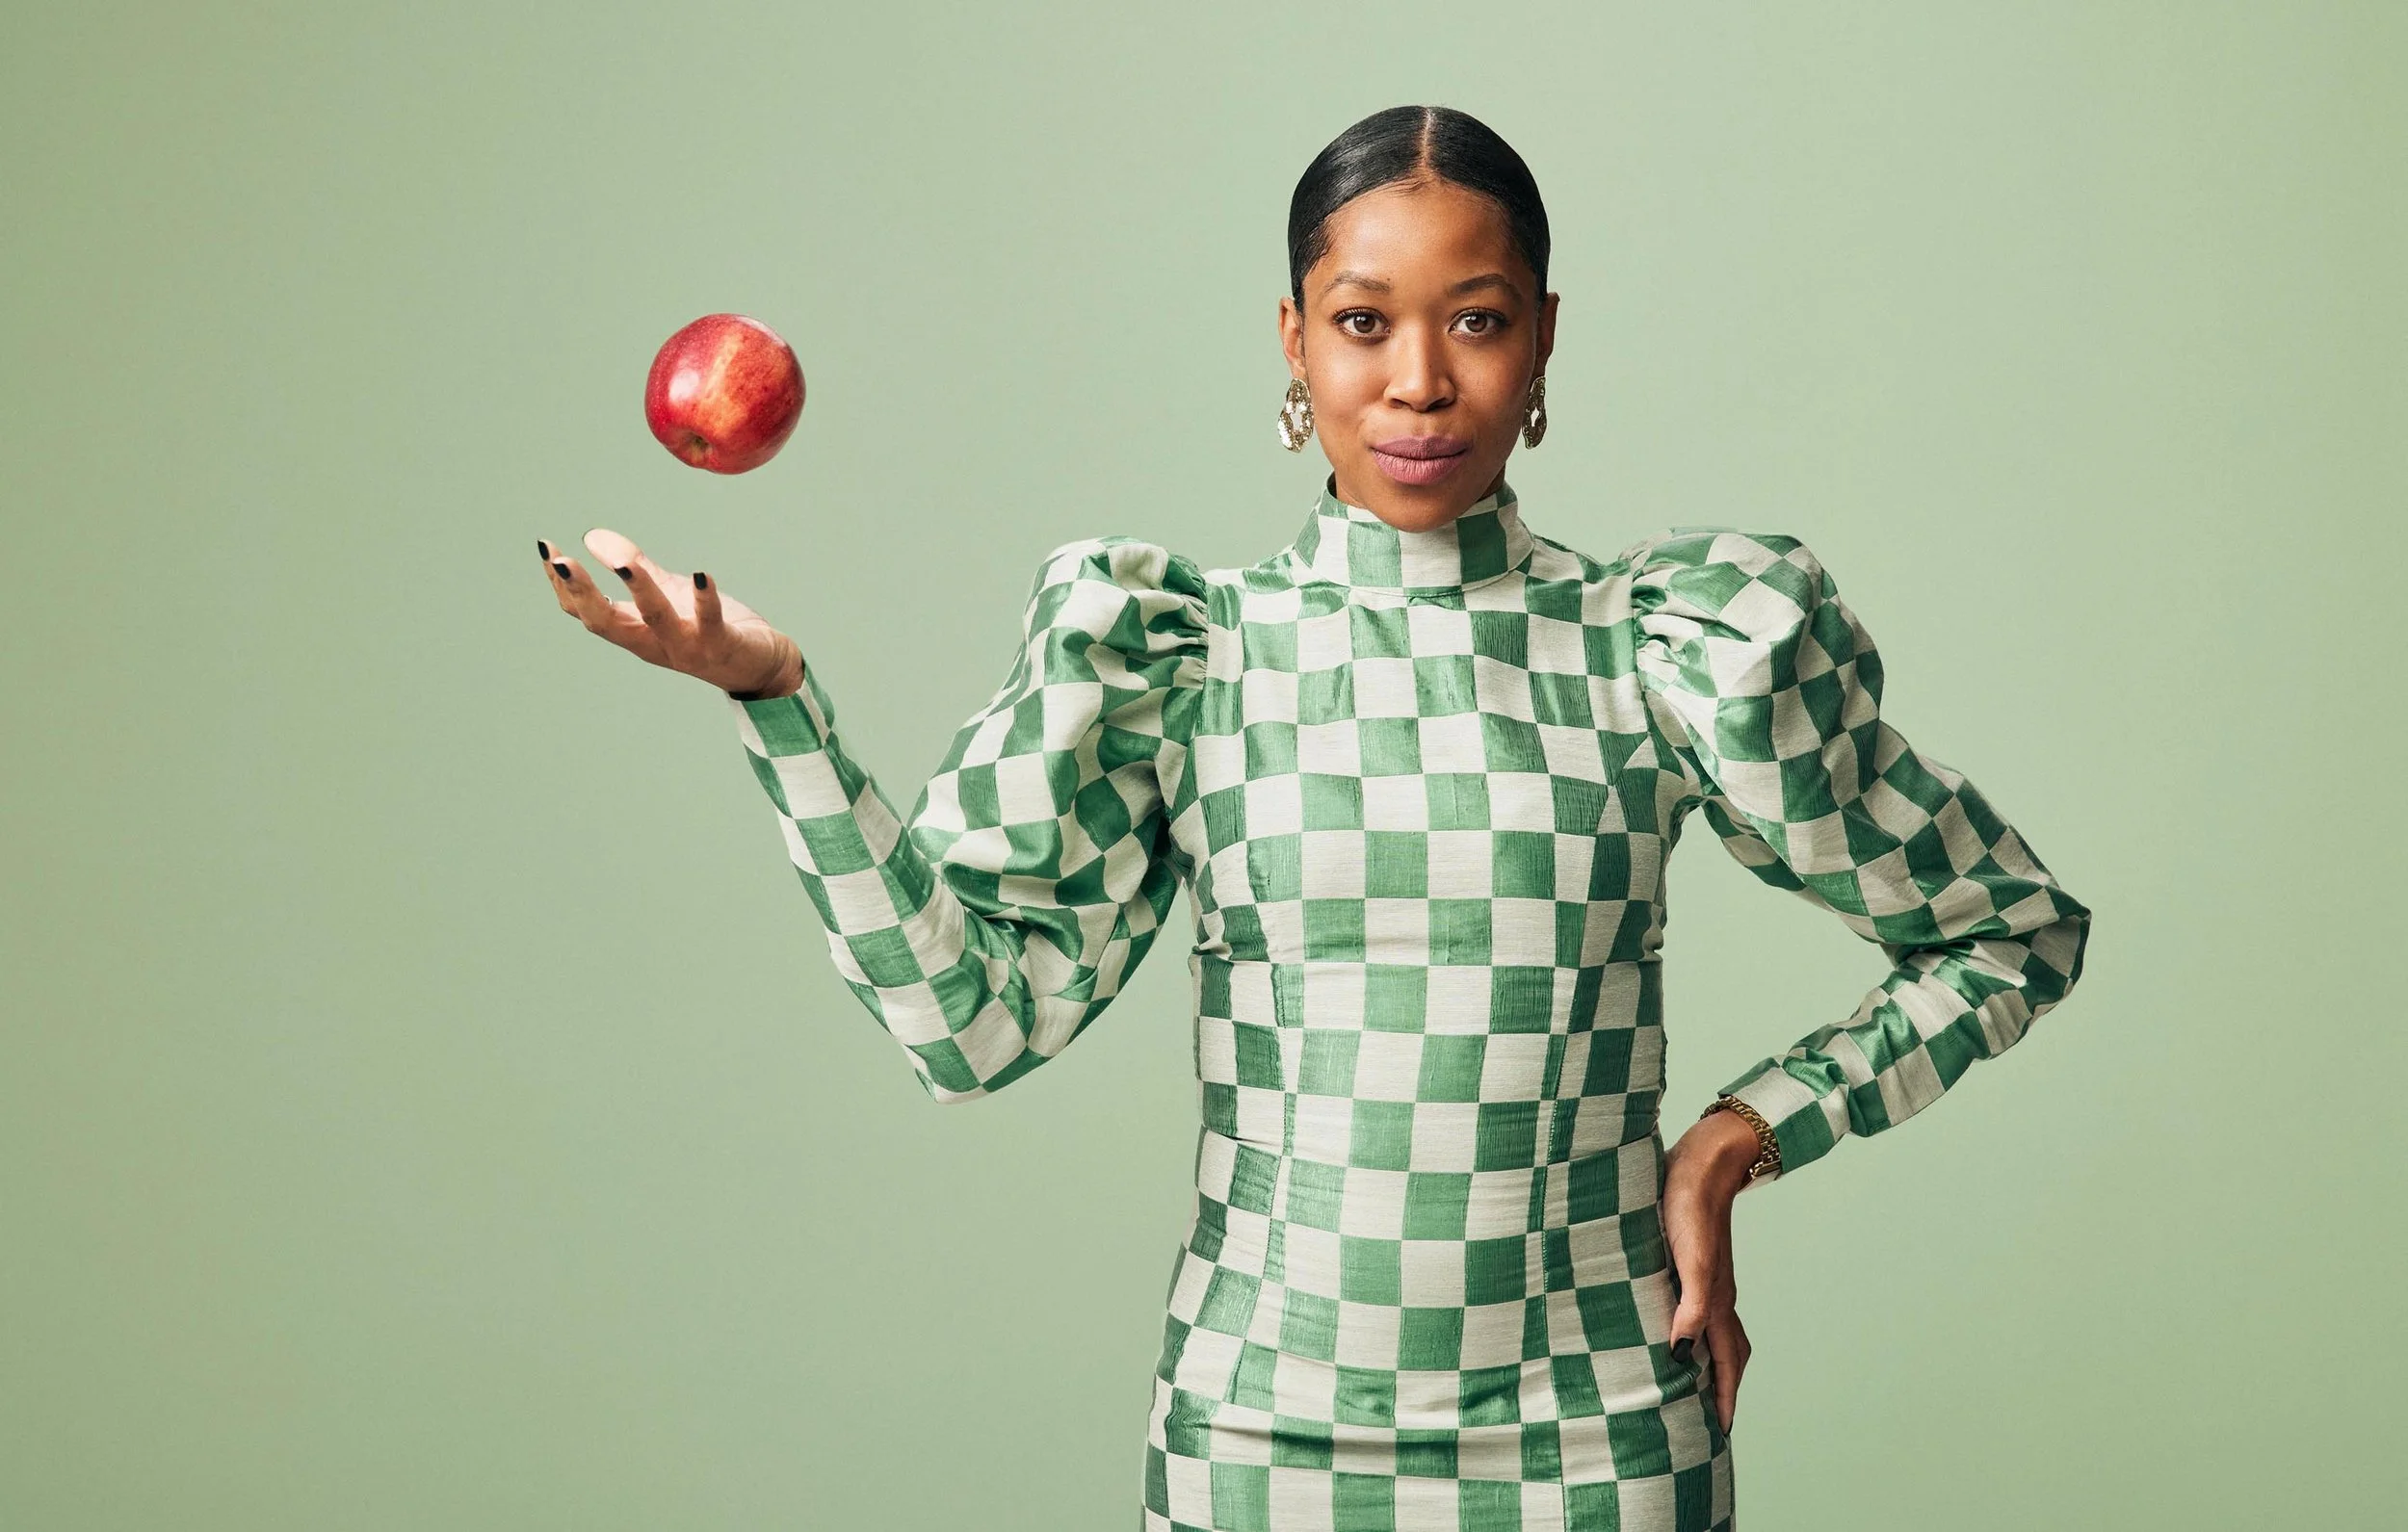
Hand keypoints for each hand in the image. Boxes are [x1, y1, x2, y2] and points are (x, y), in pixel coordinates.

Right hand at [539, 527, 800, 697]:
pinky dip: (706, 598)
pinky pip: (711, 620)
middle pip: (606, 623)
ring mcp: (687, 648)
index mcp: (635, 632)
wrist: (760, 666)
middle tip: (561, 560)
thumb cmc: (708, 629)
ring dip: (639, 589)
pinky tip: (703, 573)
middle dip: (582, 592)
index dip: (563, 585)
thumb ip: (635, 569)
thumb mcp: (667, 594)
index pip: (586, 612)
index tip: (545, 549)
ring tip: (624, 562)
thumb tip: (594, 536)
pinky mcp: (721, 644)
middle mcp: (653, 644)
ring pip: (655, 619)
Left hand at [1660, 1107, 1759, 1433]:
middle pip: (1728, 1354)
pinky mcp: (1693, 1263)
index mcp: (1717, 1302)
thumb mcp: (1690, 1259)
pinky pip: (1698, 1310)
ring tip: (1693, 1383)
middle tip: (1710, 1418)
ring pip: (1715, 1332)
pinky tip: (1674, 1328)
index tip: (1720, 1432)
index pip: (1726, 1362)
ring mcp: (1707, 1280)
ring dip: (1709, 1362)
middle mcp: (1716, 1296)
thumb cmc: (1691, 1207)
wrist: (1702, 1162)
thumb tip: (1683, 1352)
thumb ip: (1691, 1304)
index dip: (1723, 1397)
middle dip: (1722, 1388)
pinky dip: (1693, 1331)